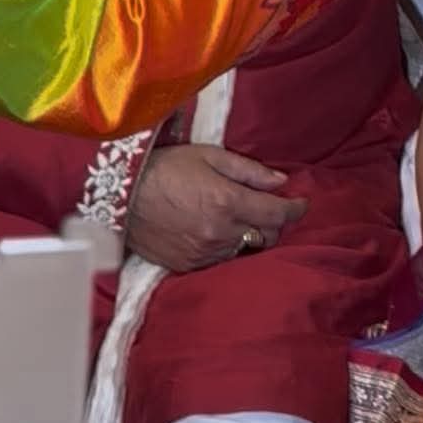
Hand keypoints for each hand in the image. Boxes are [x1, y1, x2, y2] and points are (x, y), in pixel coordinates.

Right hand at [126, 144, 307, 271]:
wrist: (120, 195)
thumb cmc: (166, 167)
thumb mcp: (210, 156)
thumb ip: (249, 171)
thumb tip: (281, 182)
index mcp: (228, 202)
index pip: (277, 213)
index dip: (295, 209)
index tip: (302, 203)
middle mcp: (219, 232)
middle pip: (266, 236)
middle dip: (274, 222)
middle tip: (269, 208)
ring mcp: (203, 253)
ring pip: (245, 251)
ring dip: (250, 236)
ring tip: (242, 219)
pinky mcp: (187, 266)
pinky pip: (220, 261)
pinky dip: (227, 248)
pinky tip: (219, 232)